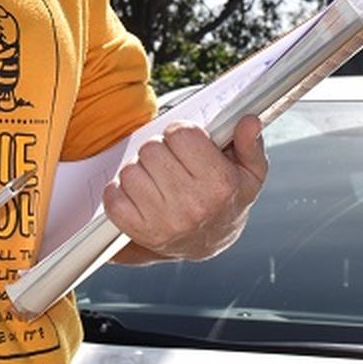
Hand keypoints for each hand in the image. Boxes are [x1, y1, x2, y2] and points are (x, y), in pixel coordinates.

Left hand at [103, 114, 266, 260]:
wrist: (207, 242)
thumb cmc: (226, 201)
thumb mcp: (248, 173)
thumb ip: (249, 144)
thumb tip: (249, 121)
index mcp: (220, 184)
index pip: (180, 134)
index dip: (181, 134)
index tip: (186, 145)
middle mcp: (194, 205)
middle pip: (151, 149)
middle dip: (158, 151)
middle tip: (170, 164)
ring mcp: (166, 221)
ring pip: (130, 170)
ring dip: (138, 171)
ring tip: (156, 181)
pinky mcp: (141, 232)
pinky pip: (113, 195)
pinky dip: (120, 192)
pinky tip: (139, 195)